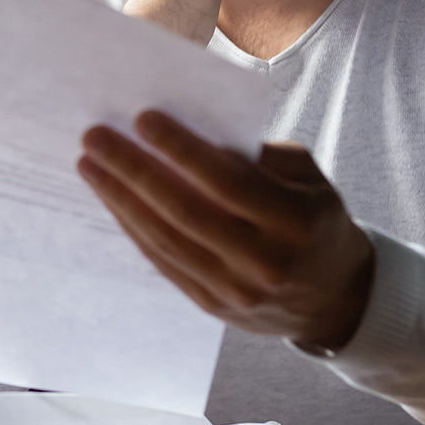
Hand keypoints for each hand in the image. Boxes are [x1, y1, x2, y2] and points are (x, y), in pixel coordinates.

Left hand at [77, 110, 374, 350]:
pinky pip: (164, 262)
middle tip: (95, 137)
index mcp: (294, 221)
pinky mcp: (213, 306)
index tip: (142, 118)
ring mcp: (236, 291)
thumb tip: (194, 131)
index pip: (227, 182)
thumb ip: (260, 155)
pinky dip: (133, 228)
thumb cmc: (315, 218)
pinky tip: (112, 199)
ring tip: (90, 164)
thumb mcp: (309, 177)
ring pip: (166, 240)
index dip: (182, 150)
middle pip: (186, 211)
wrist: (334, 297)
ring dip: (121, 200)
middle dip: (134, 171)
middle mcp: (264, 261)